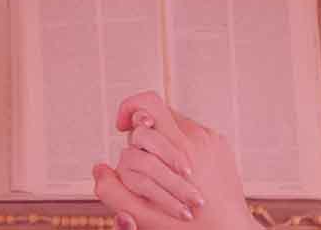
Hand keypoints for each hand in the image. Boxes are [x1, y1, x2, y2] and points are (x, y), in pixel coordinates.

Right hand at [93, 92, 261, 229]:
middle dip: (144, 135)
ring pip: (175, 124)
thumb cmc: (189, 228)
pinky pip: (192, 134)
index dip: (128, 111)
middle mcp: (197, 137)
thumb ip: (113, 191)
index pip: (147, 104)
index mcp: (177, 147)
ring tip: (166, 174)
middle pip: (158, 113)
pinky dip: (181, 149)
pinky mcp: (221, 145)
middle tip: (142, 158)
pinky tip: (182, 175)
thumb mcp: (143, 216)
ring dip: (163, 143)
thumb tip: (99, 167)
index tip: (121, 128)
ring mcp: (212, 139)